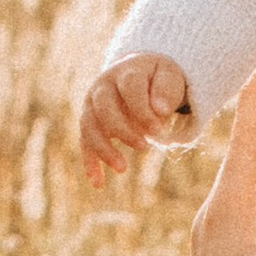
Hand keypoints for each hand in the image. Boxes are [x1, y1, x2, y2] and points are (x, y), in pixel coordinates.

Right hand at [82, 53, 190, 182]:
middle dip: (122, 130)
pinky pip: (85, 142)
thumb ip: (167, 90)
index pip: (130, 88)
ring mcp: (93, 104)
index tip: (158, 131)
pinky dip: (90, 162)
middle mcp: (104, 86)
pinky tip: (98, 183)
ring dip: (103, 148)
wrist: (140, 73)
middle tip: (145, 147)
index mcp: (126, 72)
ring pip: (89, 125)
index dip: (142, 110)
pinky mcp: (90, 122)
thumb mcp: (169, 77)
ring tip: (122, 168)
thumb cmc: (158, 78)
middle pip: (104, 107)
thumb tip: (160, 110)